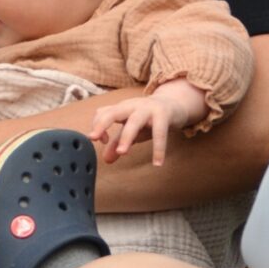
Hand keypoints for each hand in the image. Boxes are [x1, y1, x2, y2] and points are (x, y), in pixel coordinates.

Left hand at [89, 79, 206, 165]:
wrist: (174, 104)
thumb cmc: (149, 118)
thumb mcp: (132, 130)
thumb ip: (118, 143)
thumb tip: (105, 160)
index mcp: (122, 108)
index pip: (103, 113)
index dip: (97, 126)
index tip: (98, 141)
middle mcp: (132, 106)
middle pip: (113, 112)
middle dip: (102, 124)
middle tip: (94, 138)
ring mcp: (148, 109)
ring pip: (134, 121)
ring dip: (127, 136)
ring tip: (123, 153)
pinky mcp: (164, 115)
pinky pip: (160, 132)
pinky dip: (158, 148)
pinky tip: (158, 163)